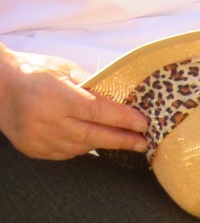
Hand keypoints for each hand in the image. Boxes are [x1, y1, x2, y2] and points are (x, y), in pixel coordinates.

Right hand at [0, 48, 149, 159]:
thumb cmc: (35, 73)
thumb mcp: (66, 70)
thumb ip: (92, 85)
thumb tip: (121, 99)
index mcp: (57, 97)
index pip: (98, 111)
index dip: (123, 119)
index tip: (144, 124)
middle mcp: (47, 121)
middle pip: (92, 135)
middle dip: (122, 140)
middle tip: (143, 142)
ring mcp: (37, 138)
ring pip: (80, 147)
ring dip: (103, 144)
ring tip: (124, 141)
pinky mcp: (31, 149)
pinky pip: (64, 153)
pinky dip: (81, 147)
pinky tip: (93, 141)